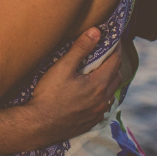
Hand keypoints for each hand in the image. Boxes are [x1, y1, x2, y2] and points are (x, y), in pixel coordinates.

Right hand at [26, 28, 122, 142]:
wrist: (40, 124)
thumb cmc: (49, 95)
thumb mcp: (63, 67)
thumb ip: (81, 48)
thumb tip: (96, 31)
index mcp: (99, 84)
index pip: (115, 61)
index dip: (115, 48)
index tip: (113, 38)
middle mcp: (103, 99)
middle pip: (116, 76)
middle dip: (113, 62)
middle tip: (105, 52)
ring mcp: (97, 112)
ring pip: (111, 92)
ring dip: (109, 79)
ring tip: (98, 70)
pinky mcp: (90, 121)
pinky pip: (103, 105)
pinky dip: (102, 94)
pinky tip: (91, 91)